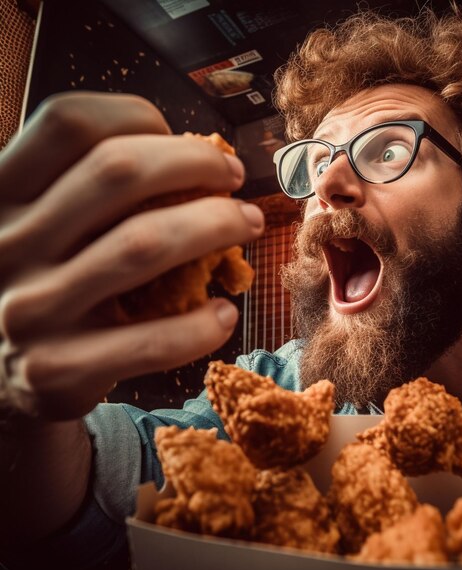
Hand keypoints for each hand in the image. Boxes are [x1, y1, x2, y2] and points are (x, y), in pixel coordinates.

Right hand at [0, 92, 263, 420]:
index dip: (140, 117)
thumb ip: (88, 192)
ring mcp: (30, 310)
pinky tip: (224, 314)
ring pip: (143, 244)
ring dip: (216, 226)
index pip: (69, 122)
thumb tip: (191, 157)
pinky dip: (202, 325)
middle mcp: (5, 244)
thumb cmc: (40, 286)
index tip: (185, 140)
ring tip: (247, 225)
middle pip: (117, 170)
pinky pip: (152, 340)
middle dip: (195, 163)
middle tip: (232, 176)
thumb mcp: (40, 228)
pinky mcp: (57, 370)